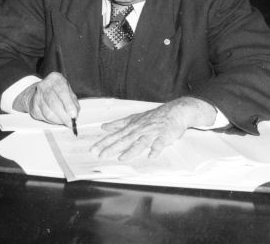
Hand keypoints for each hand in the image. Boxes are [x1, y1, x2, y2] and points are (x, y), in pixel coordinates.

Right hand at [12, 72, 78, 128]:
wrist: (38, 93)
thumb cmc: (57, 93)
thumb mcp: (68, 93)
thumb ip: (73, 103)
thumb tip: (74, 115)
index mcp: (56, 78)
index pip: (62, 92)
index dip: (69, 105)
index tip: (73, 115)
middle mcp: (45, 85)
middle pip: (54, 103)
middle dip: (63, 115)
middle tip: (70, 122)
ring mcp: (37, 95)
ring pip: (48, 112)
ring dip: (58, 120)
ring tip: (64, 121)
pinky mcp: (33, 106)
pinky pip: (44, 117)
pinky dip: (52, 121)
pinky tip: (56, 119)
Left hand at [89, 97, 215, 161]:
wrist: (175, 111)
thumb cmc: (154, 117)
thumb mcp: (134, 118)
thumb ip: (118, 124)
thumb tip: (104, 127)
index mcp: (133, 126)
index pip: (116, 135)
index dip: (104, 142)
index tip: (93, 150)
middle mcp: (140, 129)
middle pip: (125, 139)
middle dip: (112, 147)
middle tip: (101, 155)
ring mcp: (152, 132)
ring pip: (140, 142)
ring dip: (131, 150)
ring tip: (122, 158)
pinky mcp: (164, 135)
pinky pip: (159, 143)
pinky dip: (155, 149)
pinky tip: (151, 155)